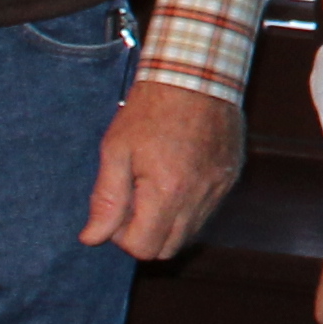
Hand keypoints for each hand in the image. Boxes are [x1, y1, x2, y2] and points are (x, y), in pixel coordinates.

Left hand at [78, 83, 246, 259]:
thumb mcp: (116, 150)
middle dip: (146, 234)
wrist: (196, 74)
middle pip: (169, 249)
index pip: (143, 248)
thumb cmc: (150, 110)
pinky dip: (189, 206)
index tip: (119, 207)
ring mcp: (219, 188)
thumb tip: (92, 238)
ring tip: (155, 185)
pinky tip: (177, 176)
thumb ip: (106, 199)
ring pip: (190, 233)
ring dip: (168, 222)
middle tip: (134, 199)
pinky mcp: (230, 177)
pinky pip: (207, 210)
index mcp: (167, 192)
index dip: (123, 236)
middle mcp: (199, 197)